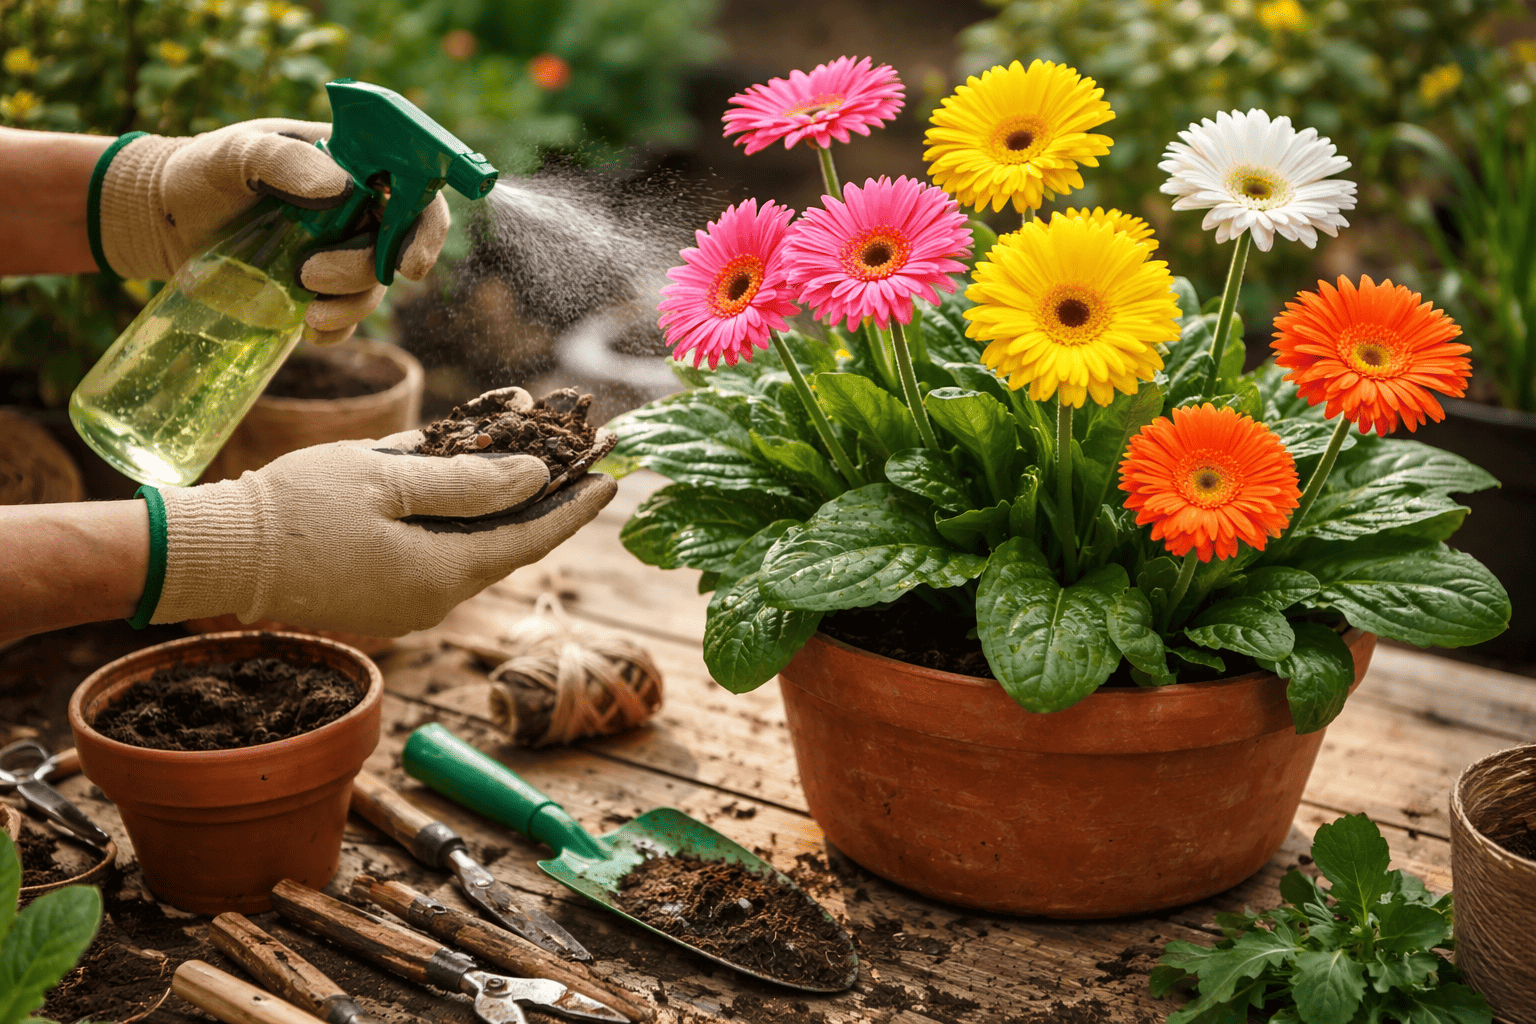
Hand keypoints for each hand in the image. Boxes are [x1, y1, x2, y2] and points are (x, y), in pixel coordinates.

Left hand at [96, 118, 449, 343]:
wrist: (160, 219)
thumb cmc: (199, 173)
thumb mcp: (234, 155)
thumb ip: (282, 161)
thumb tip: (341, 188)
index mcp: (351, 165)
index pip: (413, 189)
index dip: (426, 227)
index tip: (407, 266)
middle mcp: (355, 209)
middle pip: (397, 246)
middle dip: (366, 271)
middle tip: (313, 276)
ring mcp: (339, 251)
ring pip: (372, 287)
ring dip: (348, 305)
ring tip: (302, 307)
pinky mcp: (317, 290)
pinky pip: (345, 318)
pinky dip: (335, 330)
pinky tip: (307, 330)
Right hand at [148, 433, 616, 635]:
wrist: (217, 556)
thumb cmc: (298, 509)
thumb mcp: (389, 479)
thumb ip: (469, 482)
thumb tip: (537, 478)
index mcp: (444, 575)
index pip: (532, 541)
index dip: (575, 508)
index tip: (612, 477)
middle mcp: (434, 599)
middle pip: (506, 543)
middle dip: (545, 498)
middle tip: (581, 456)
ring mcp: (405, 602)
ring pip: (470, 545)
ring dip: (498, 503)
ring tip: (532, 455)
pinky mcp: (378, 593)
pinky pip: (433, 549)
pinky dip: (453, 515)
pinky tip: (464, 476)